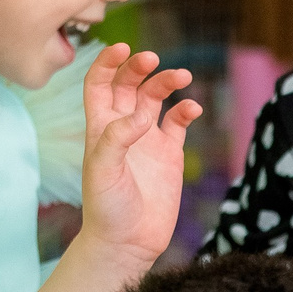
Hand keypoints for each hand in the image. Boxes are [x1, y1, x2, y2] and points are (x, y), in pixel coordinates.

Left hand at [79, 45, 201, 268]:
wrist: (127, 242)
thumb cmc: (106, 208)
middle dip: (140, 68)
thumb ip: (118, 137)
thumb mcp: (103, 171)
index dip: (107, 62)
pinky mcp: (170, 154)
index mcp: (99, 128)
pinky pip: (179, 122)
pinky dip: (187, 110)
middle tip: (153, 60)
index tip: (123, 48)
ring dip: (167, 83)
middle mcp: (123, 129)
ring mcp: (147, 140)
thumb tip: (141, 114)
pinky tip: (193, 108)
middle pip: (129, 85)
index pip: (99, 84)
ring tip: (182, 76)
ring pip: (156, 99)